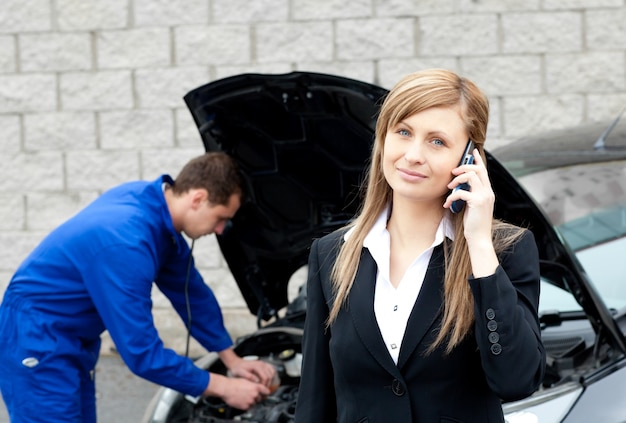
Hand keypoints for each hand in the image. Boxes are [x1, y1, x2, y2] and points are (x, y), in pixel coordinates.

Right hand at [204, 373, 269, 409]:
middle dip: (257, 397)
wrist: (226, 388)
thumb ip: (254, 384)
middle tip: (250, 395)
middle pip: (260, 398)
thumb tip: (257, 387)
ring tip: (244, 397)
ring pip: (254, 403)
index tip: (265, 394)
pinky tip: (241, 400)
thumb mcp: (246, 380)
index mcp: (256, 387)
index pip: (267, 392)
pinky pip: (248, 407)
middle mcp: (255, 394)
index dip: (266, 393)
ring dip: (251, 401)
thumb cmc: (234, 383)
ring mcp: (250, 401)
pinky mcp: (245, 407)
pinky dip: (246, 405)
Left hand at [228, 357, 275, 386]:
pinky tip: (267, 381)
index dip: (264, 385)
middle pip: (270, 376)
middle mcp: (262, 363)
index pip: (265, 377)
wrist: (237, 363)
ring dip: (271, 380)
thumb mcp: (240, 372)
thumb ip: (248, 376)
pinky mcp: (264, 364)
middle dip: (268, 384)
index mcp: (256, 366)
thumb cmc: (238, 369)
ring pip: (272, 373)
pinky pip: (272, 370)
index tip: (261, 390)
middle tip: (264, 390)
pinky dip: (272, 376)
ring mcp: (264, 363)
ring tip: (266, 386)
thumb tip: (257, 381)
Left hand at [445, 149, 498, 276]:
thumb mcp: (472, 206)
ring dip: (457, 179)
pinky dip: (452, 196)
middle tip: (453, 172)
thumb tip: (459, 187)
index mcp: (487, 191)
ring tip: (449, 188)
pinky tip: (447, 204)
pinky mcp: (477, 202)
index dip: (477, 160)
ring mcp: (484, 196)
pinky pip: (462, 192)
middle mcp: (488, 192)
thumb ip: (470, 194)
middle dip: (464, 167)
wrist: (479, 238)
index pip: (484, 171)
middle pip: (478, 169)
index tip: (472, 152)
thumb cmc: (474, 223)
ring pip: (471, 176)